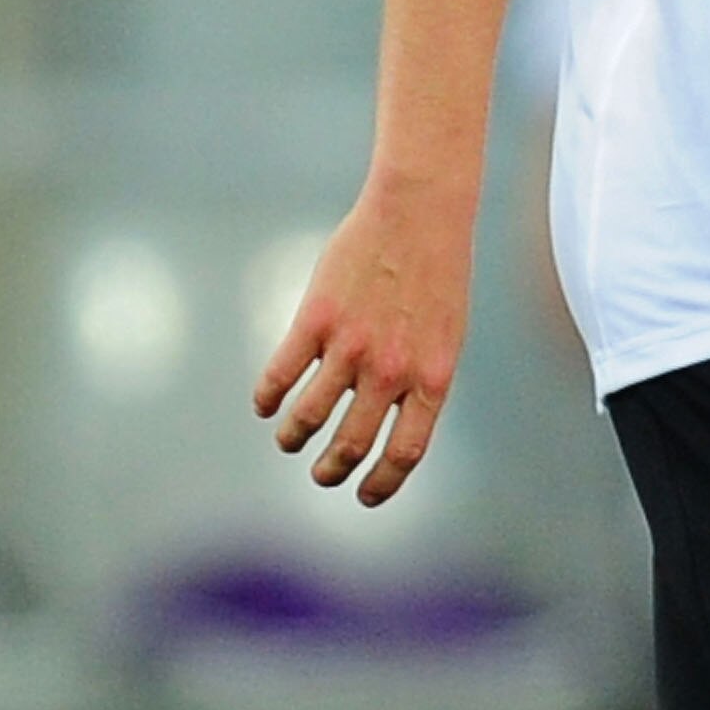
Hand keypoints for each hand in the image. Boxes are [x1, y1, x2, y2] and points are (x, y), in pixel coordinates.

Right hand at [251, 183, 470, 506]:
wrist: (419, 214)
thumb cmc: (437, 275)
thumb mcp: (446, 337)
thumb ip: (420, 383)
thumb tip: (390, 427)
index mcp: (432, 379)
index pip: (404, 454)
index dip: (382, 485)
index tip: (363, 495)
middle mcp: (391, 371)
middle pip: (351, 444)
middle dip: (331, 470)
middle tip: (322, 474)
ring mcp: (351, 346)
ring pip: (309, 417)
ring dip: (293, 438)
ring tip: (288, 440)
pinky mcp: (316, 320)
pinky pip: (281, 376)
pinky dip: (267, 398)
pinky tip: (264, 405)